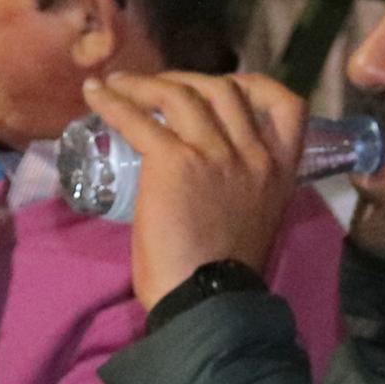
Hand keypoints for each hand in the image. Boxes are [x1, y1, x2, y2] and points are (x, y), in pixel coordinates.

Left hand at [89, 70, 311, 310]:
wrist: (206, 303)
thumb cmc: (222, 278)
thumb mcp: (251, 219)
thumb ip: (239, 187)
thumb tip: (202, 175)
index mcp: (280, 171)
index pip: (289, 106)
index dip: (255, 86)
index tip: (224, 86)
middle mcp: (253, 154)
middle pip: (223, 89)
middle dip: (186, 80)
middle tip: (155, 88)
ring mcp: (215, 154)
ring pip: (180, 95)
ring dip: (144, 84)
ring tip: (117, 85)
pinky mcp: (174, 163)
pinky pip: (140, 120)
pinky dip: (114, 102)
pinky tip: (95, 96)